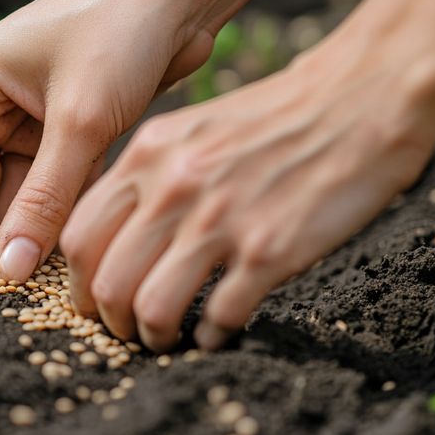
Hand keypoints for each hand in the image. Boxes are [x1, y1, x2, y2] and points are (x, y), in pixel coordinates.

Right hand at [0, 0, 214, 282]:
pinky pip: (52, 185)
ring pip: (16, 193)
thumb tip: (10, 270)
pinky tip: (69, 253)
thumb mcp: (81, 119)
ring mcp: (29, 117)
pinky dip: (59, 216)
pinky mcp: (67, 127)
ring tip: (42, 281)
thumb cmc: (122, 29)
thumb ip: (44, 199)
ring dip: (28, 233)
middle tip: (11, 291)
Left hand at [62, 41, 434, 351]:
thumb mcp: (190, 130)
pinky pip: (220, 316)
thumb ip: (148, 175)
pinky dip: (211, 336)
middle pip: (106, 281)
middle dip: (109, 321)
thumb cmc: (272, 119)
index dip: (77, 282)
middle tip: (125, 330)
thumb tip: (114, 232)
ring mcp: (221, 221)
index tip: (92, 300)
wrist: (358, 97)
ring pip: (152, 307)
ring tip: (166, 338)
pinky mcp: (270, 250)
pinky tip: (216, 332)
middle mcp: (174, 189)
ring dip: (153, 336)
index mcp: (147, 157)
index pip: (78, 235)